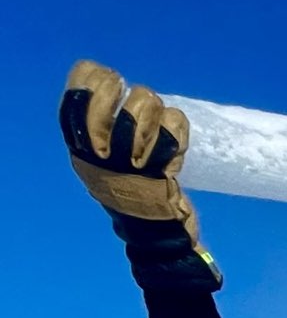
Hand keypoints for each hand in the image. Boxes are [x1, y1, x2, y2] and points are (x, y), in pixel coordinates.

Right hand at [59, 60, 220, 291]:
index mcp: (81, 147)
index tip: (112, 81)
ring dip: (160, 113)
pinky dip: (179, 125)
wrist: (155, 239)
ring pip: (145, 108)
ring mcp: (129, 162)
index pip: (76, 97)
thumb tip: (102, 79)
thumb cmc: (132, 195)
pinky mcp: (160, 172)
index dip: (95, 78)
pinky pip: (173, 128)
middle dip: (138, 98)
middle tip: (147, 111)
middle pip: (116, 97)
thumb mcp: (105, 161)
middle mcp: (99, 153)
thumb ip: (101, 125)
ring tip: (164, 131)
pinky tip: (178, 137)